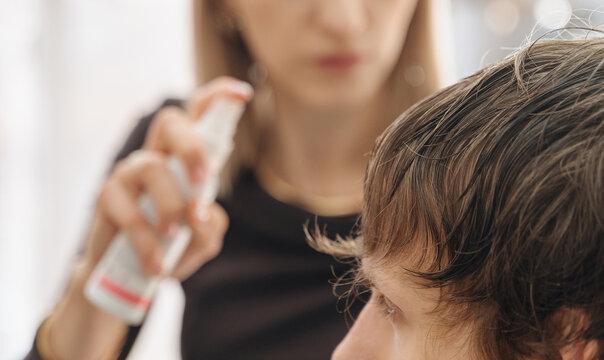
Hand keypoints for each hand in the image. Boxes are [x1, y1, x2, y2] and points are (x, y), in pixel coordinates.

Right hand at [82, 77, 252, 278]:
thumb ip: (210, 227)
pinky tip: (157, 265)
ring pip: (152, 166)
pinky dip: (148, 242)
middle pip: (170, 123)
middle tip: (203, 183)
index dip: (217, 99)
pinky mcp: (107, 196)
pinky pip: (130, 211)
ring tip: (173, 237)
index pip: (197, 118)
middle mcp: (156, 157)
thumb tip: (198, 211)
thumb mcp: (202, 242)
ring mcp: (128, 173)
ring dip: (170, 205)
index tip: (243, 93)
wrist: (132, 278)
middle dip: (192, 147)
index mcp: (183, 161)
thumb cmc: (172, 248)